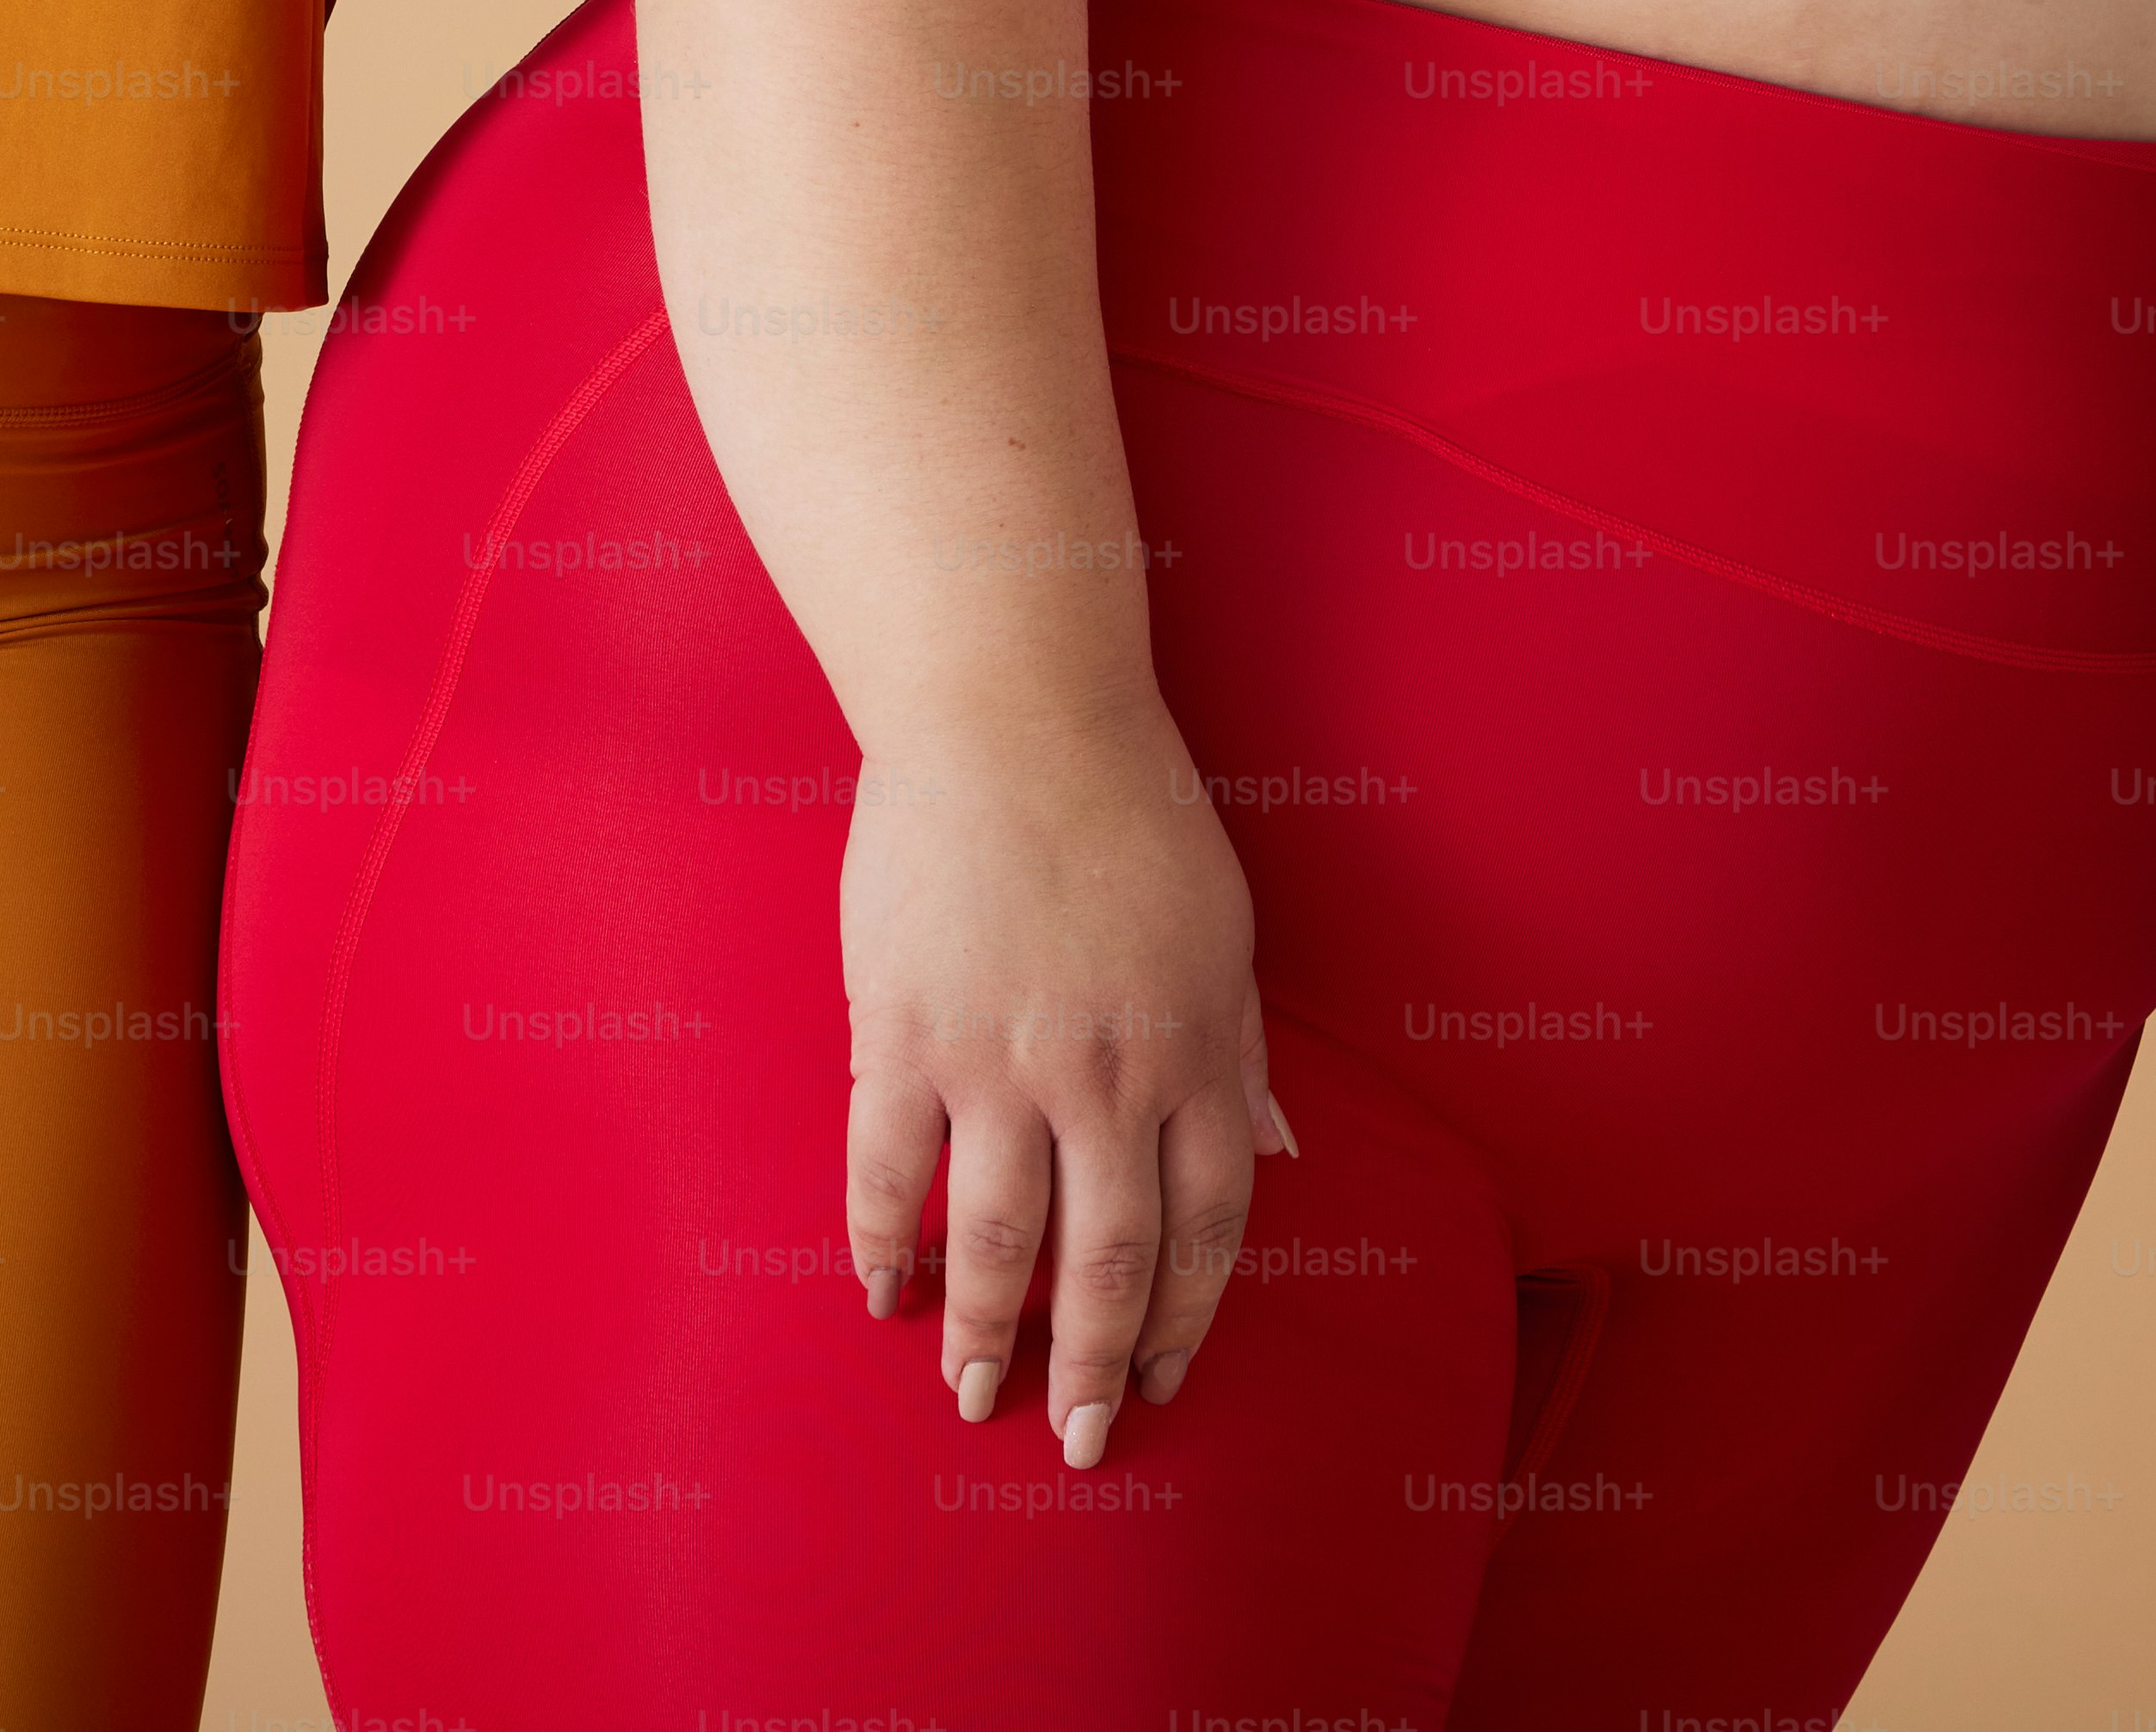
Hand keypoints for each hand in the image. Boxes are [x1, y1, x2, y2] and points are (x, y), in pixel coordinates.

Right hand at [839, 694, 1286, 1464]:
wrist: (1012, 717)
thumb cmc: (1131, 813)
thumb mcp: (1226, 933)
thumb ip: (1241, 1051)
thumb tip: (1277, 1150)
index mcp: (1196, 1051)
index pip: (1207, 1226)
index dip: (1189, 1319)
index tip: (1168, 1378)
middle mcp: (1105, 1074)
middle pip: (1107, 1260)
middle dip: (1098, 1366)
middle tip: (1083, 1439)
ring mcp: (997, 1059)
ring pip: (994, 1240)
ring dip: (985, 1333)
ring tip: (974, 1396)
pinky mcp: (900, 1032)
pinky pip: (883, 1171)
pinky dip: (879, 1246)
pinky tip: (881, 1294)